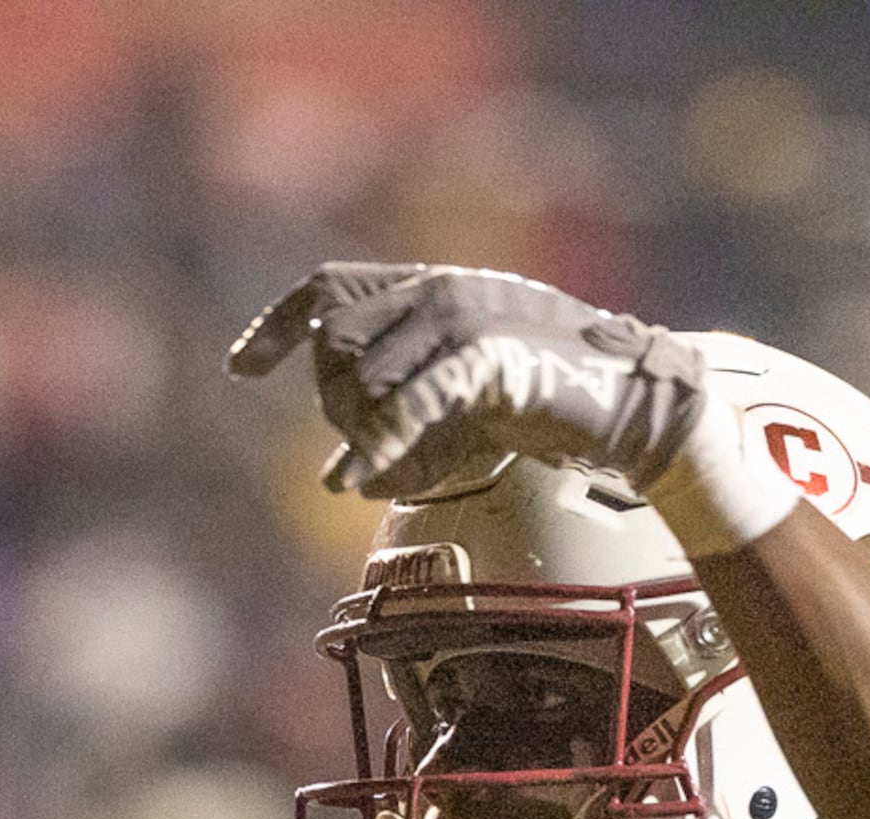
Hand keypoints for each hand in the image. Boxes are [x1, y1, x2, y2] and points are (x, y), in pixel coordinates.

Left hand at [227, 263, 704, 501]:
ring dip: (364, 434)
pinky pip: (408, 399)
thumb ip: (400, 432)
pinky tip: (365, 478)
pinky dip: (381, 442)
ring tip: (398, 471)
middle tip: (368, 454)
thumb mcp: (458, 419)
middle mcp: (438, 288)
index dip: (277, 326)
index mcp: (428, 288)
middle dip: (333, 407)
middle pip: (334, 340)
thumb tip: (337, 479)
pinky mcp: (487, 353)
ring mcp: (464, 315)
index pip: (329, 288)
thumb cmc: (545, 410)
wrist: (629, 409)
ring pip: (361, 374)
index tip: (240, 367)